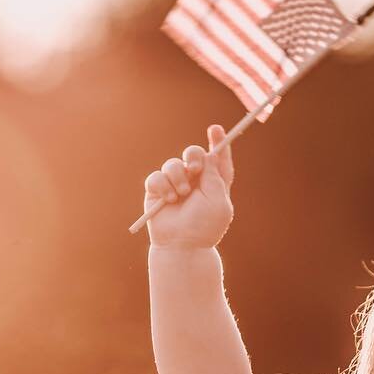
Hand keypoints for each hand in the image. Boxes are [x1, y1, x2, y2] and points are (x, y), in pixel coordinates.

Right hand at [144, 123, 234, 247]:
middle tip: (194, 168)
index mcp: (214, 183)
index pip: (217, 159)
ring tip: (180, 196)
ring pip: (173, 164)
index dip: (218, 142)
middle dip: (193, 155)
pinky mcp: (157, 191)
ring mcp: (174, 185)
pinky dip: (162, 186)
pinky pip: (156, 177)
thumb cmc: (204, 226)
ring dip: (177, 178)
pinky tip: (168, 199)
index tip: (215, 129)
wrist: (182, 245)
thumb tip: (208, 155)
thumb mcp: (217, 199)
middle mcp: (195, 182)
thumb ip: (214, 175)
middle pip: (193, 153)